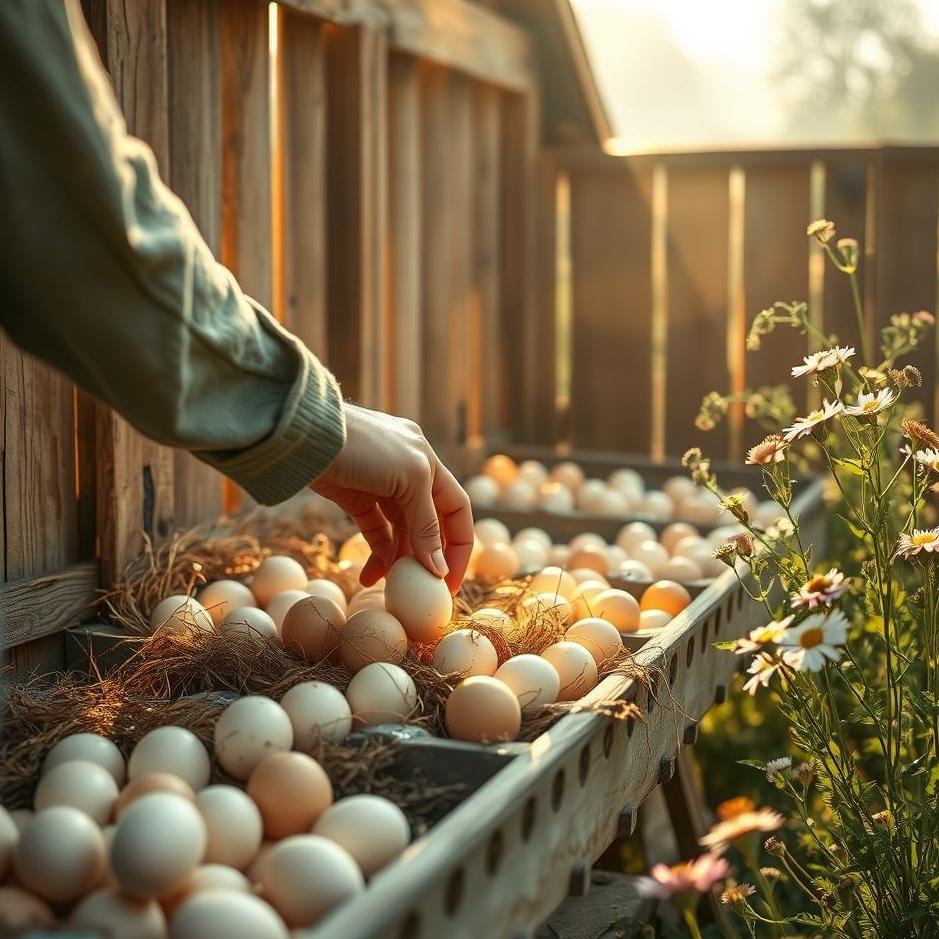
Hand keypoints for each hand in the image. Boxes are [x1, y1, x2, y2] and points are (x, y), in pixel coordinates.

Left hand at [310, 403, 473, 592]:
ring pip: (400, 531)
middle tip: (423, 589)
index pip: (457, 509)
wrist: (307, 434)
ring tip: (391, 584)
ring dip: (399, 559)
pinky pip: (375, 532)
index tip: (451, 581)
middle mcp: (410, 474)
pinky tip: (371, 576)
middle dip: (428, 556)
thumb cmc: (366, 446)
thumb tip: (439, 569)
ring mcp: (381, 487)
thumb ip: (426, 523)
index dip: (460, 545)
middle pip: (429, 524)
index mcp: (429, 462)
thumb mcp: (409, 479)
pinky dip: (377, 554)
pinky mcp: (355, 498)